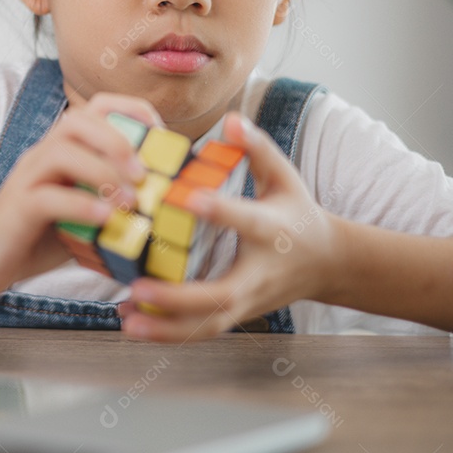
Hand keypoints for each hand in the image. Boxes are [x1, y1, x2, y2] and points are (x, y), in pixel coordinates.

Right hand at [0, 93, 162, 296]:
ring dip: (102, 171)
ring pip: (62, 151)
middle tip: (145, 175)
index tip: (161, 135)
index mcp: (62, 150)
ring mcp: (27, 178)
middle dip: (118, 140)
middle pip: (78, 120)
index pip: (95, 108)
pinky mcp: (17, 207)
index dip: (131, 111)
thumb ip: (113, 202)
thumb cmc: (37, 236)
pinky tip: (105, 220)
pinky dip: (81, 205)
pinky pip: (48, 196)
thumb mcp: (84, 214)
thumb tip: (164, 204)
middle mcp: (43, 155)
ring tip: (130, 201)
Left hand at [118, 112, 342, 341]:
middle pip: (221, 295)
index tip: (189, 199)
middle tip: (138, 287)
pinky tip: (132, 324)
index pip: (246, 221)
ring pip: (207, 325)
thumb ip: (257, 148)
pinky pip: (201, 331)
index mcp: (272, 230)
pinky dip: (167, 332)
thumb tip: (230, 119)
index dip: (221, 211)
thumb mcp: (284, 177)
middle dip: (179, 296)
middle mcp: (258, 273)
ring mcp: (246, 302)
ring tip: (127, 319)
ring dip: (166, 327)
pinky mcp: (235, 316)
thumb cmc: (297, 212)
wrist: (326, 264)